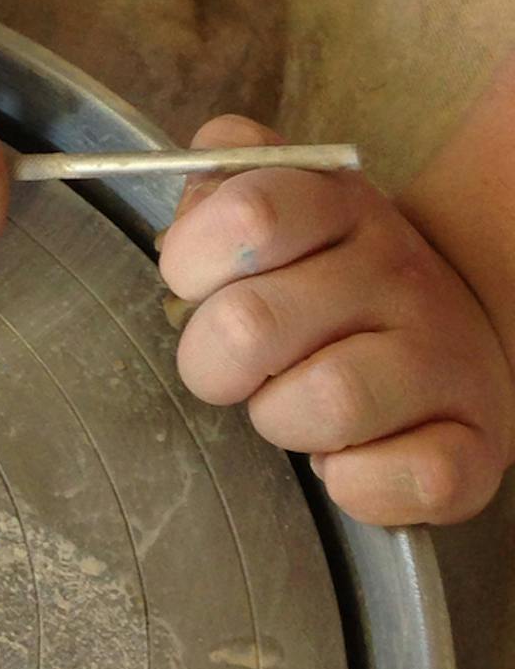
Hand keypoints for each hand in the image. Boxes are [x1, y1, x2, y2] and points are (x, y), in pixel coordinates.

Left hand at [161, 115, 514, 525]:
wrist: (454, 330)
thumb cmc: (333, 275)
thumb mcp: (279, 204)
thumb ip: (219, 184)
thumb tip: (189, 200)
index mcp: (337, 204)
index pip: (250, 214)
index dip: (192, 260)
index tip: (192, 283)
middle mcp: (397, 272)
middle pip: (253, 323)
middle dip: (211, 360)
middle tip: (232, 365)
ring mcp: (444, 357)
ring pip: (329, 401)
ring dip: (280, 420)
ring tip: (291, 407)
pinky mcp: (478, 443)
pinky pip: (415, 479)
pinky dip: (358, 484)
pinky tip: (344, 460)